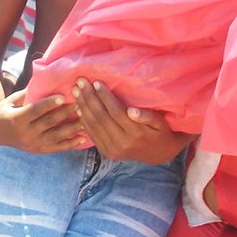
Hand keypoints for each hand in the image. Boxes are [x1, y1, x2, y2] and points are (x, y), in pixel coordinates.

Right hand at [0, 89, 82, 153]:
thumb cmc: (4, 110)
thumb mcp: (12, 99)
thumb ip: (29, 93)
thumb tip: (46, 78)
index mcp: (16, 119)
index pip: (35, 111)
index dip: (49, 103)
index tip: (63, 96)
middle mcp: (25, 134)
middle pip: (49, 123)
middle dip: (66, 113)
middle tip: (81, 103)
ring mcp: (32, 144)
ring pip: (56, 136)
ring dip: (72, 128)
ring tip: (86, 119)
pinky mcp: (37, 150)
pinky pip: (56, 148)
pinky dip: (70, 144)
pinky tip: (83, 139)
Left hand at [74, 79, 189, 163]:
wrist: (158, 154)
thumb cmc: (160, 131)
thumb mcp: (160, 122)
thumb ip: (147, 116)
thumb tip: (131, 110)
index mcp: (136, 134)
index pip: (115, 112)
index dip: (105, 97)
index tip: (96, 82)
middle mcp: (122, 143)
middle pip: (101, 118)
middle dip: (89, 98)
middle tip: (81, 82)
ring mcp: (112, 150)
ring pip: (93, 125)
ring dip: (83, 106)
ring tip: (75, 91)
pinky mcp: (106, 153)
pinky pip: (92, 134)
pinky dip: (83, 120)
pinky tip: (78, 107)